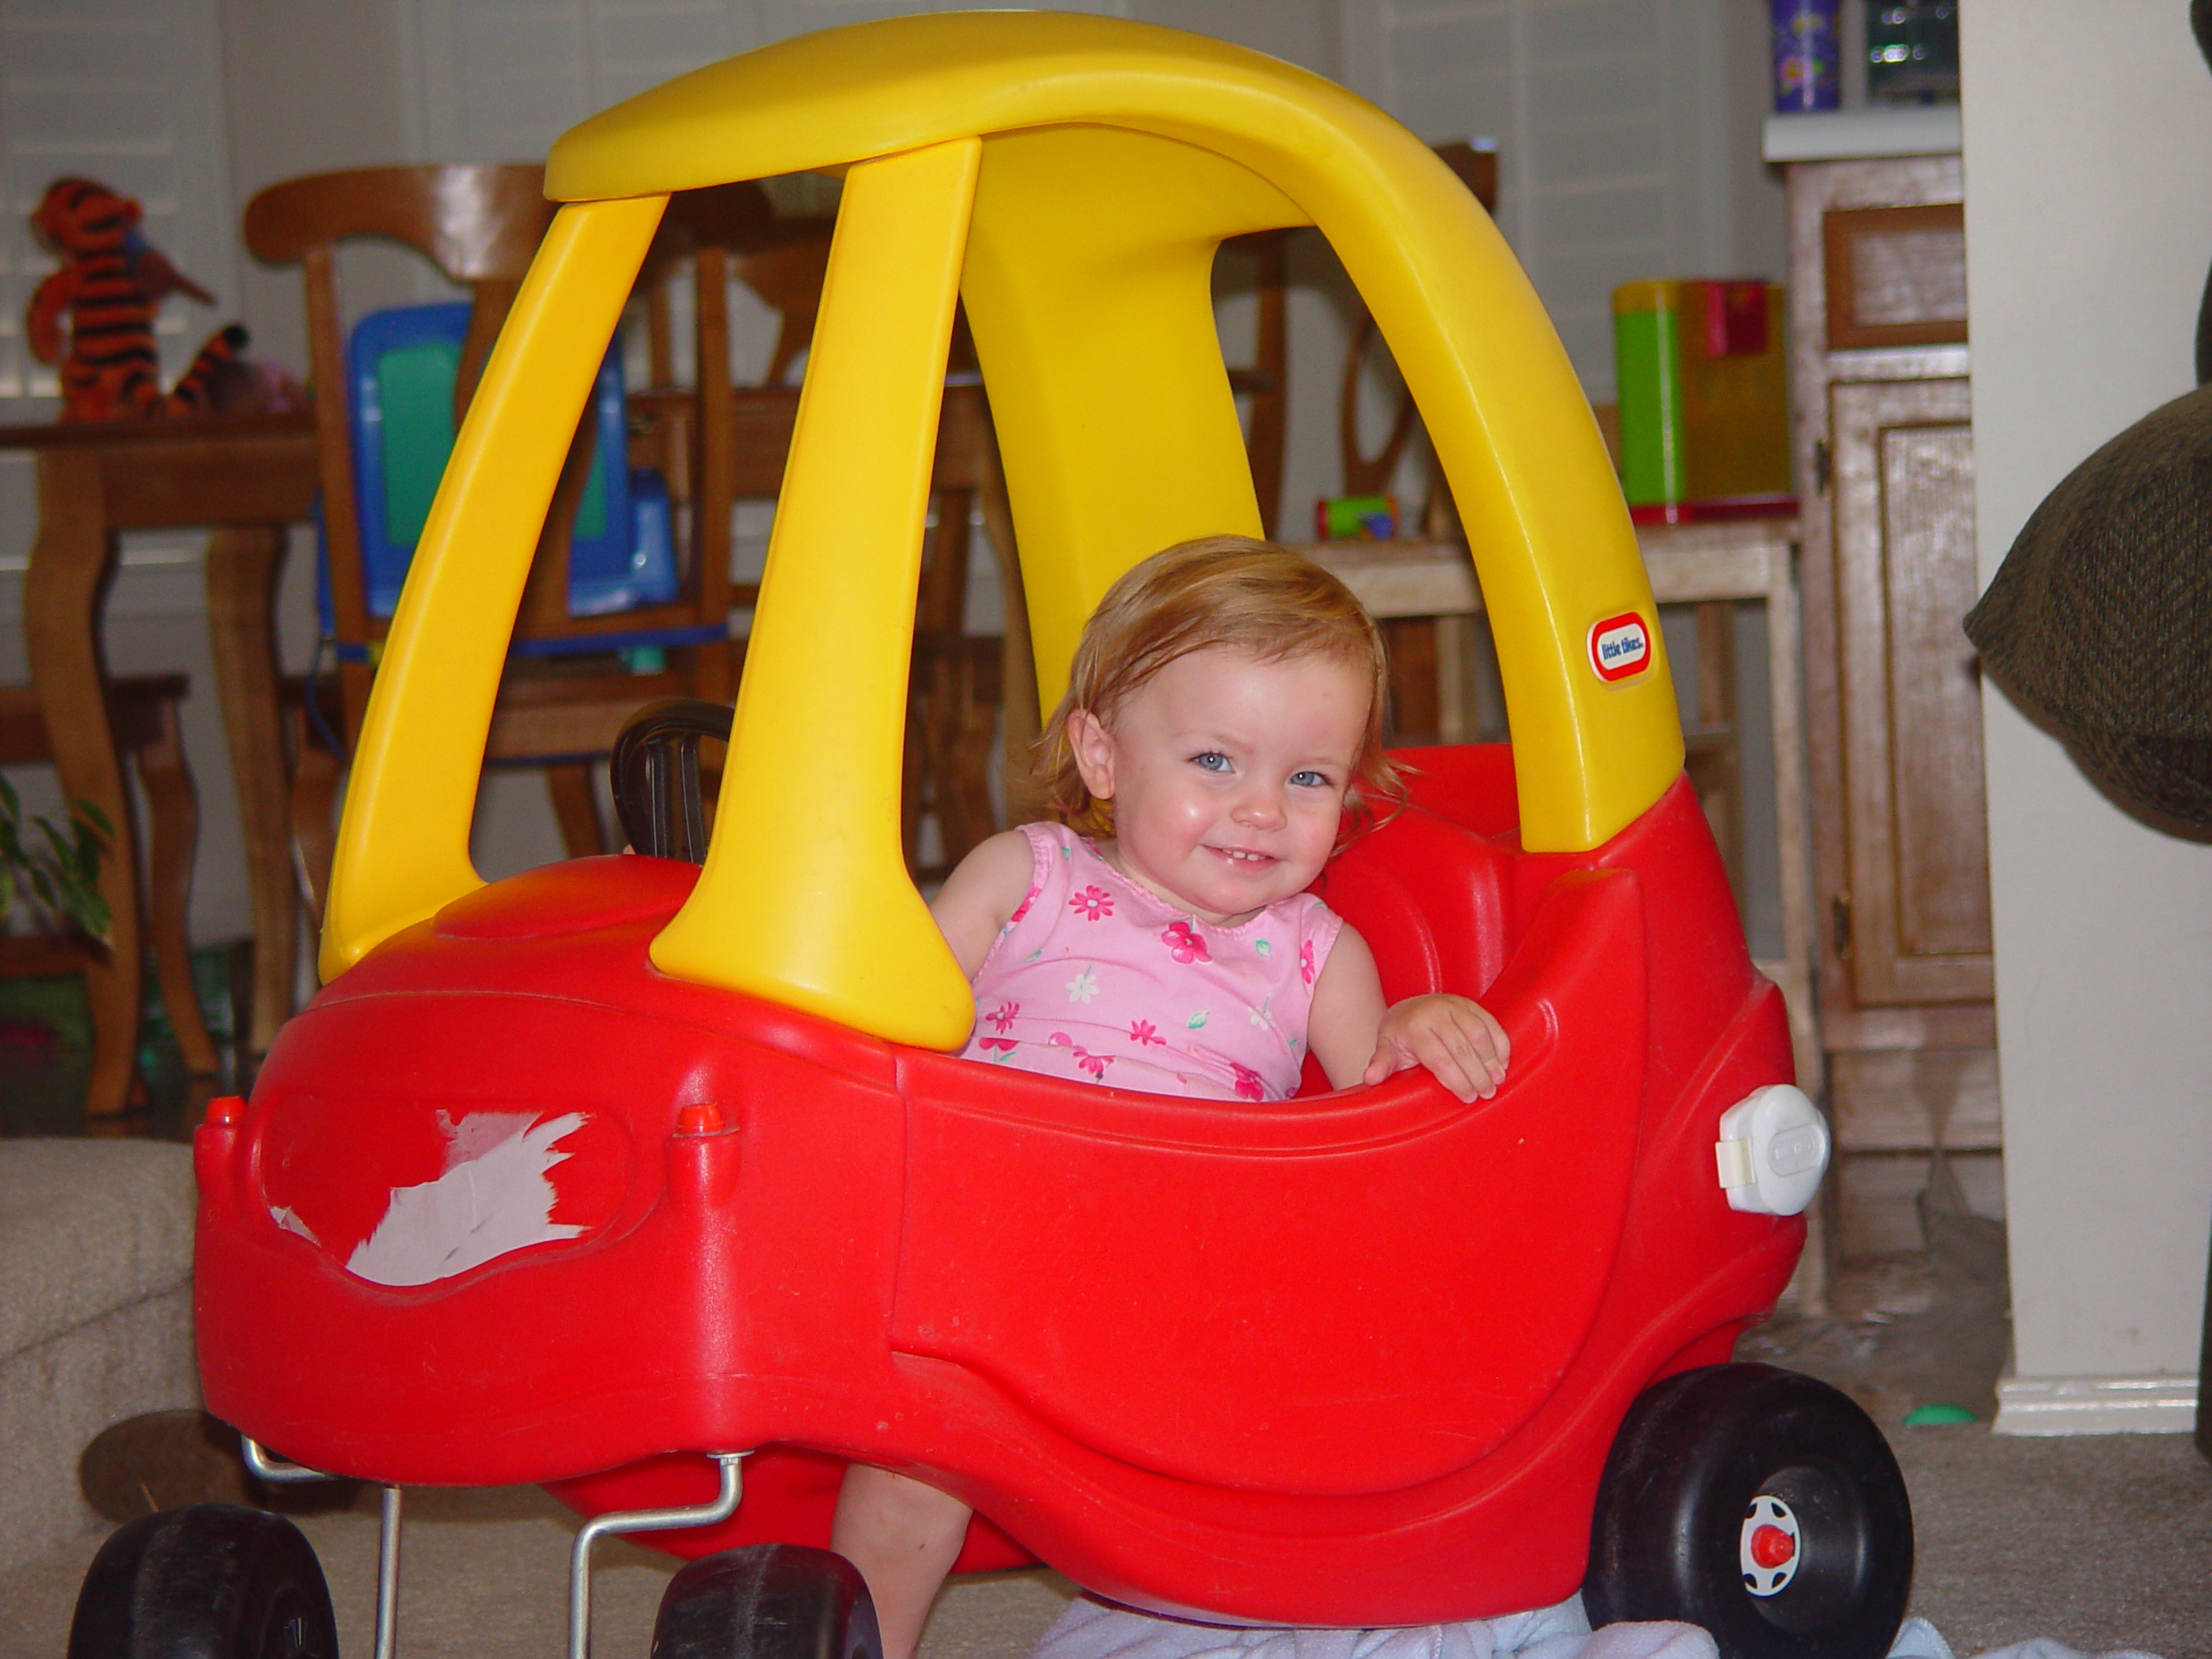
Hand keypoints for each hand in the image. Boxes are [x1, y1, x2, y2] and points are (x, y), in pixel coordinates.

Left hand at [1363, 993, 1509, 1101]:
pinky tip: (1503, 1063)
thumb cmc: (1400, 1036)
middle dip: (1477, 1073)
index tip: (1468, 1097)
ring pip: (1479, 1033)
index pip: (1439, 1057)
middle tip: (1487, 1093)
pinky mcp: (1471, 1004)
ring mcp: (1455, 1005)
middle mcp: (1436, 1012)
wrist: (1409, 1008)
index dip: (1456, 1079)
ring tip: (1497, 1081)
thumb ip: (1382, 1064)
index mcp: (1415, 1026)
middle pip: (1462, 1047)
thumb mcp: (1387, 1049)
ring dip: (1492, 1059)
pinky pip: (1490, 1023)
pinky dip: (1500, 1044)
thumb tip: (1371, 1078)